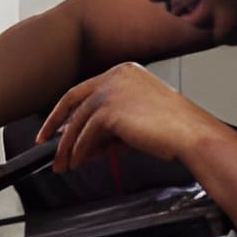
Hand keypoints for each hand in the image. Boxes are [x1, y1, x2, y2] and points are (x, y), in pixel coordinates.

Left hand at [38, 62, 223, 172]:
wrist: (191, 134)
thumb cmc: (176, 128)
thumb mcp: (139, 119)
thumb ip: (113, 124)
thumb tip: (89, 142)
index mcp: (125, 72)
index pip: (86, 89)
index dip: (67, 110)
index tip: (56, 126)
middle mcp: (116, 76)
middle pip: (73, 100)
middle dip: (55, 125)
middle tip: (46, 143)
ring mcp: (111, 90)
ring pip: (77, 121)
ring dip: (69, 146)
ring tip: (66, 164)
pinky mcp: (109, 109)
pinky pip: (86, 134)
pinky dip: (81, 151)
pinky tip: (81, 162)